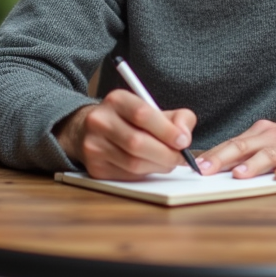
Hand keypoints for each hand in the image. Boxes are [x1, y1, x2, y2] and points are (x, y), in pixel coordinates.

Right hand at [54, 90, 196, 180]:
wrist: (91, 130)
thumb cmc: (130, 120)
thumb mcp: (153, 109)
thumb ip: (178, 118)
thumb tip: (184, 137)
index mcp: (116, 100)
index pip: (142, 114)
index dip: (166, 130)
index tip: (184, 141)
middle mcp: (100, 121)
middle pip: (136, 142)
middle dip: (165, 154)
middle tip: (180, 158)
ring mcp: (93, 145)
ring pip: (133, 163)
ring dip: (158, 166)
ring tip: (167, 161)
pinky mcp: (95, 167)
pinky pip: (127, 176)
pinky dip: (145, 173)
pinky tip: (150, 166)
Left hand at [195, 117, 275, 180]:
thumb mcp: (272, 143)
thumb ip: (250, 153)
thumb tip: (218, 166)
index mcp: (261, 133)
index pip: (233, 143)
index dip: (214, 154)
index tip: (196, 166)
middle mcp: (274, 136)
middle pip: (245, 146)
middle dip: (223, 158)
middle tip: (206, 170)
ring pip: (269, 154)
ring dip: (253, 164)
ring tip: (239, 175)